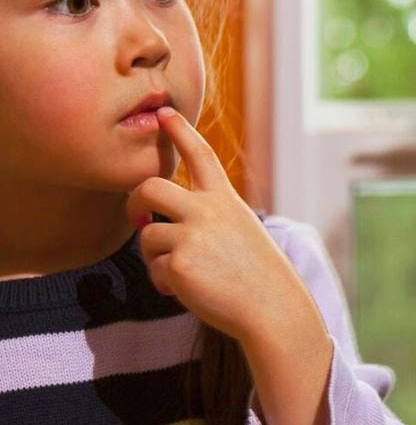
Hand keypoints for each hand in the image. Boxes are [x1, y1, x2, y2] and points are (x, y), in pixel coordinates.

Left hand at [128, 107, 333, 424]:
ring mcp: (191, 235)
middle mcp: (207, 211)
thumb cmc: (259, 280)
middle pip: (150, 187)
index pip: (201, 156)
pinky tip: (188, 290)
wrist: (273, 310)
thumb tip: (158, 224)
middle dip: (134, 200)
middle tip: (138, 215)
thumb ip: (207, 222)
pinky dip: (165, 282)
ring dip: (155, 256)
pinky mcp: (178, 262)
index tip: (165, 114)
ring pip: (147, 234)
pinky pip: (154, 267)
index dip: (181, 132)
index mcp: (226, 202)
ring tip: (181, 274)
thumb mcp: (242, 236)